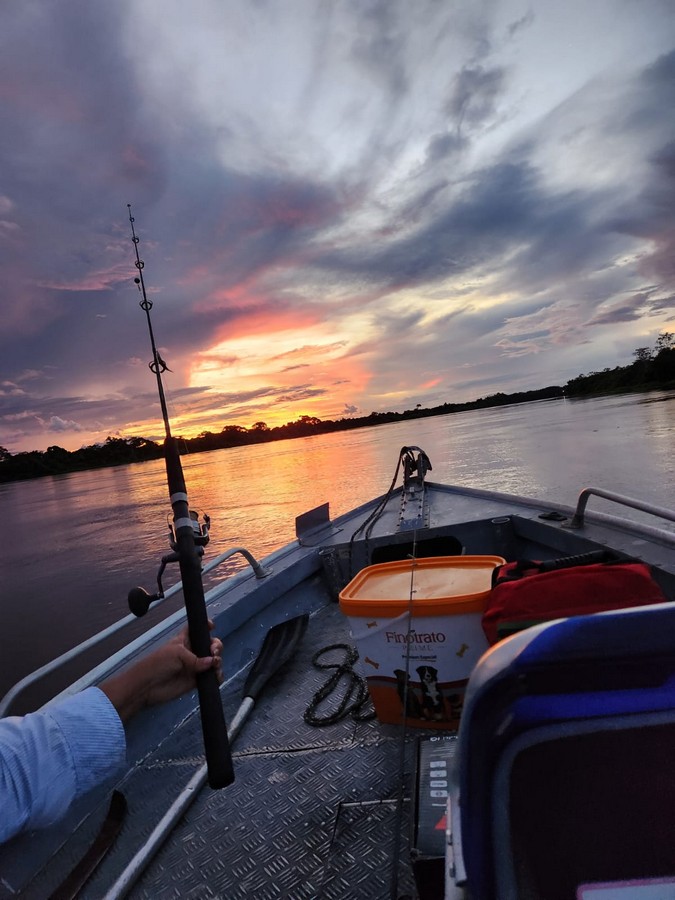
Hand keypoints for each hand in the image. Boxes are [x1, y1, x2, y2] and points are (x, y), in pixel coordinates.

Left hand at [101, 622, 222, 722]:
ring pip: (213, 661)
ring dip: (218, 661)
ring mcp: (195, 667)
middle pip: (210, 645)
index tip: (212, 626)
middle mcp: (191, 652)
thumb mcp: (177, 654)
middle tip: (214, 652)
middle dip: (216, 646)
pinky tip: (216, 676)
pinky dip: (217, 676)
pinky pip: (211, 677)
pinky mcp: (196, 681)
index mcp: (184, 640)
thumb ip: (196, 658)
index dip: (205, 626)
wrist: (147, 687)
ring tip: (215, 665)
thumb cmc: (157, 664)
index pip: (196, 629)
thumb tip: (212, 663)